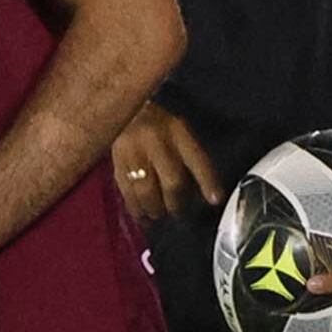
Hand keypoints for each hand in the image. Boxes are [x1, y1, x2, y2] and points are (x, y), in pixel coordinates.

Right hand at [111, 102, 222, 225]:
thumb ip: (194, 159)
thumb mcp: (181, 133)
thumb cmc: (158, 126)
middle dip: (177, 204)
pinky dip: (134, 206)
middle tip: (179, 216)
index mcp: (178, 132)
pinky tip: (140, 215)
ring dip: (154, 209)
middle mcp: (156, 141)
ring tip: (158, 218)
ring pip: (146, 189)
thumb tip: (208, 194)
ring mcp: (133, 151)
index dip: (207, 181)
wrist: (123, 112)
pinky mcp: (116, 161)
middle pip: (171, 180)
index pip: (197, 159)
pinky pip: (126, 189)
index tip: (214, 201)